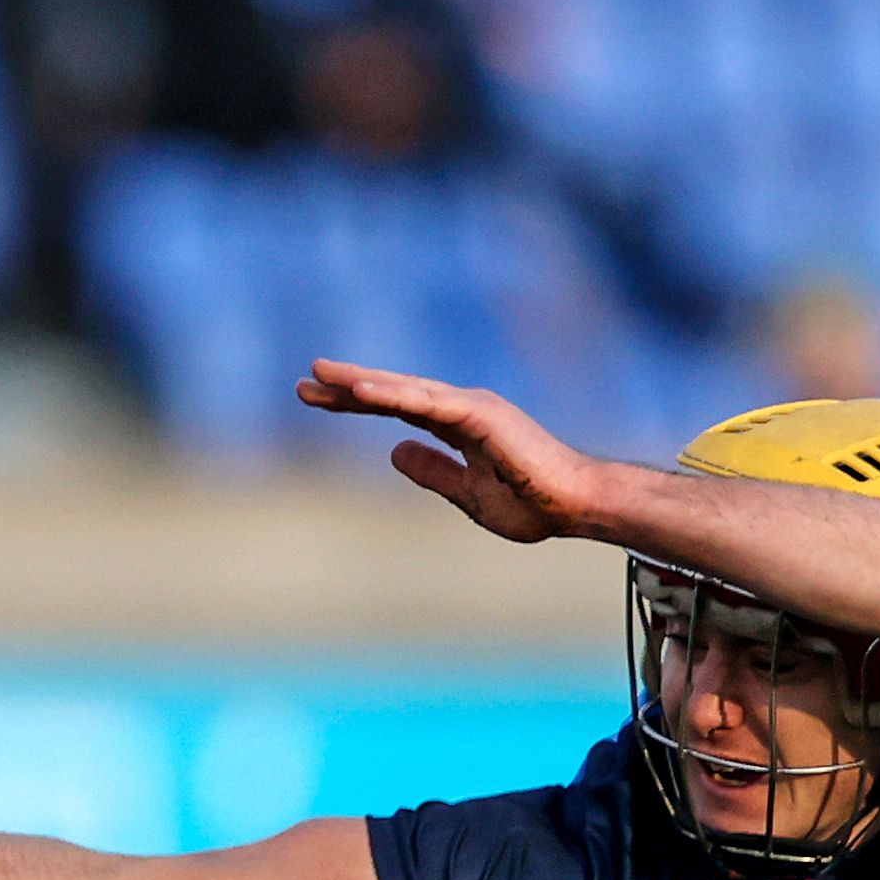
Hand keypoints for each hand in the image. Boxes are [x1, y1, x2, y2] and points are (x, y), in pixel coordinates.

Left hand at [296, 358, 611, 543]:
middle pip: (393, 393)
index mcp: (458, 427)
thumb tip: (393, 453)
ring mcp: (471, 408)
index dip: (357, 404)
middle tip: (304, 382)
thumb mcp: (466, 493)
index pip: (397, 410)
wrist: (575, 505)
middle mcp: (462, 409)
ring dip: (363, 381)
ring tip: (321, 374)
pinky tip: (361, 391)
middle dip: (348, 388)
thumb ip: (432, 472)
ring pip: (405, 390)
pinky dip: (394, 395)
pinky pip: (428, 403)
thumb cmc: (532, 502)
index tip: (318, 400)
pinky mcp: (481, 414)